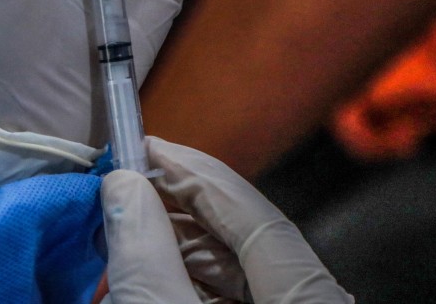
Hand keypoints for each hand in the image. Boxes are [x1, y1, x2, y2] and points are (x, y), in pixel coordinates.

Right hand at [100, 137, 352, 302]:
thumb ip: (146, 256)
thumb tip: (125, 185)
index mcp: (311, 300)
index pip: (256, 214)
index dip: (198, 173)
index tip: (148, 147)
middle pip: (244, 243)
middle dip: (179, 212)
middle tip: (126, 187)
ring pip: (234, 275)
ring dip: (176, 251)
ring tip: (126, 231)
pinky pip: (227, 303)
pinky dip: (185, 286)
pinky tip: (147, 275)